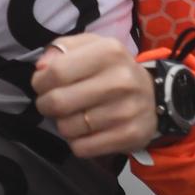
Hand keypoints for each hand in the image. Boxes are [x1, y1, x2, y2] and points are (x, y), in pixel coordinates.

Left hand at [30, 33, 157, 158]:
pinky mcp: (130, 136)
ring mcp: (127, 110)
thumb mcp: (91, 46)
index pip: (56, 71)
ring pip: (68, 128)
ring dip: (63, 124)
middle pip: (59, 102)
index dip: (40, 81)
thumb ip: (62, 49)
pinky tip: (86, 131)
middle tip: (52, 104)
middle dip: (46, 105)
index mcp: (109, 52)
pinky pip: (82, 148)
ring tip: (74, 116)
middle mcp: (121, 80)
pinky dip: (77, 142)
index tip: (42, 85)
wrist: (154, 96)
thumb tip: (41, 68)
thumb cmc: (112, 69)